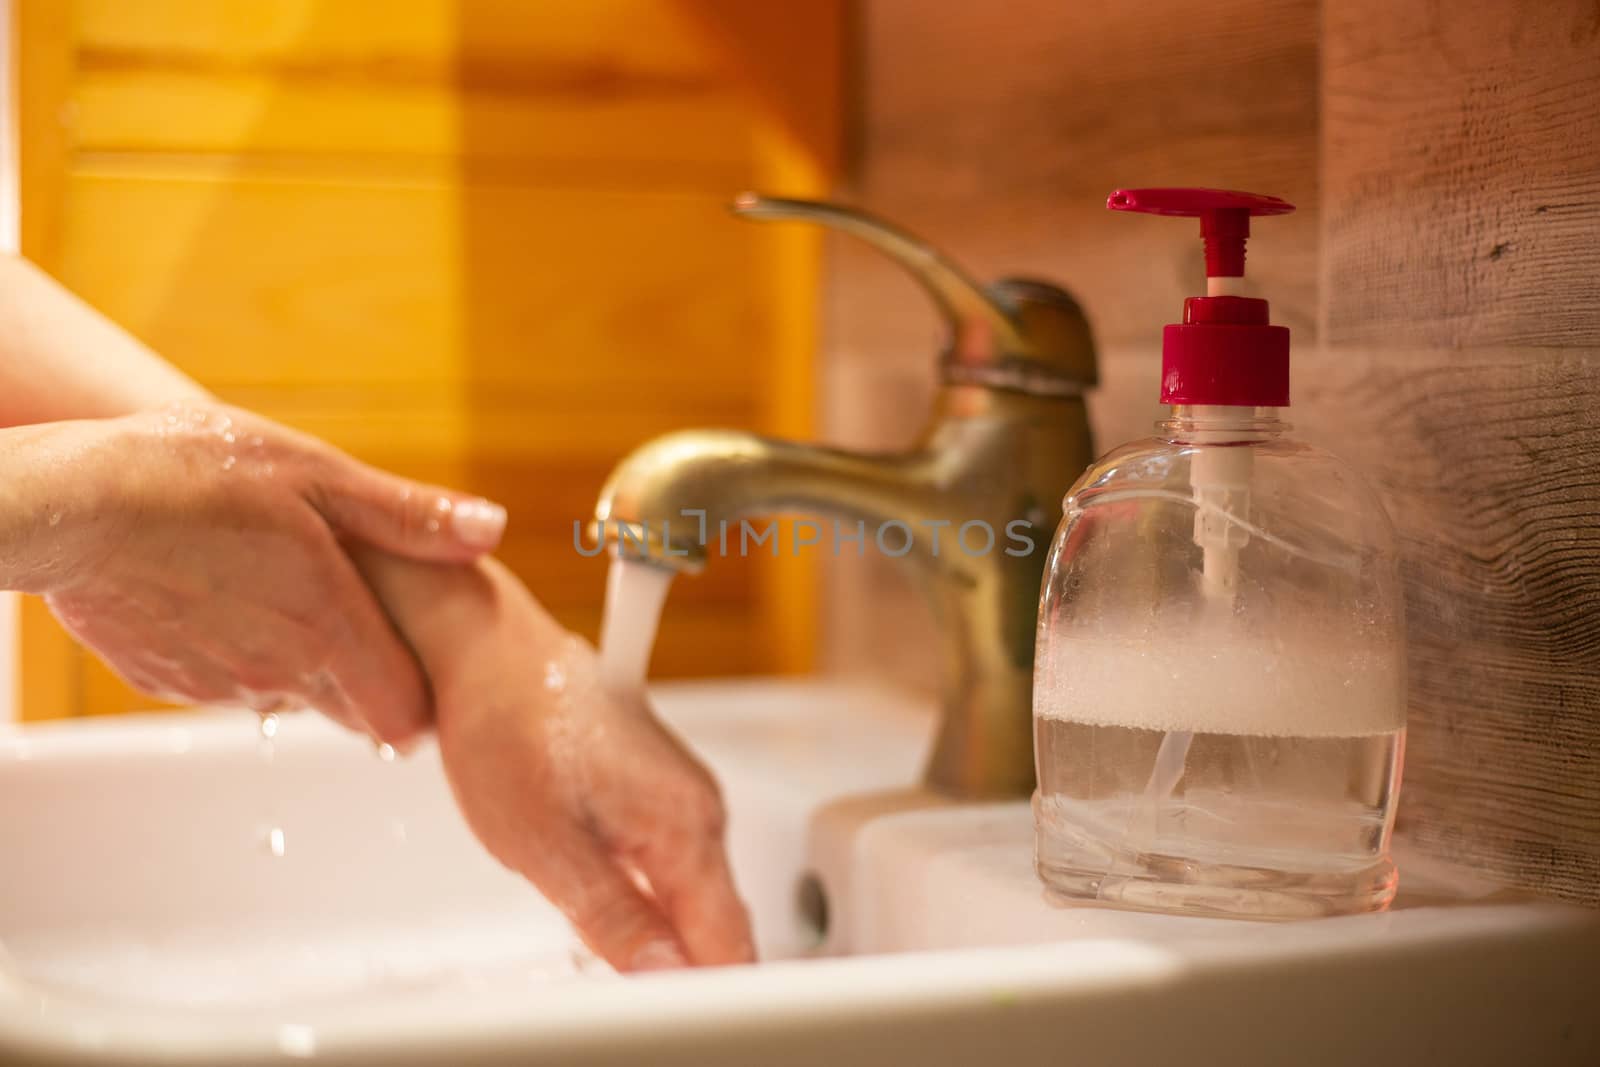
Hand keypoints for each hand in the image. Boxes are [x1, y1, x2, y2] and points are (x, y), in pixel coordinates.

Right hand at [10, 401, 506, 742]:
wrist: (72, 503)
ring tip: (285, 584)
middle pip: (350, 710)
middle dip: (367, 675)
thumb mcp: (320, 477)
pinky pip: (222, 678)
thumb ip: (409, 517)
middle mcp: (279, 673)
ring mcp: (217, 682)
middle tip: (361, 612)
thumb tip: (492, 529)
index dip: (421, 698)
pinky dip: (235, 648)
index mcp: (331, 629)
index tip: (423, 660)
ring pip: (285, 692)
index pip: (403, 716)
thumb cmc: (198, 476)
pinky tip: (222, 589)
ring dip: (298, 656)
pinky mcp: (164, 677)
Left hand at [352, 552, 755, 971]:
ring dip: (658, 935)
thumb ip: (616, 920)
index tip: (666, 1016)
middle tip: (622, 996)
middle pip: (716, 922)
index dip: (703, 991)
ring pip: (691, 896)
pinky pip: (668, 865)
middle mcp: (699, 806)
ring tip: (607, 958)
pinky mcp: (656, 788)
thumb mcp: (547, 846)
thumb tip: (665, 976)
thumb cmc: (508, 725)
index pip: (729, 941)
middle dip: (680, 970)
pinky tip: (600, 908)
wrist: (487, 653)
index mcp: (687, 822)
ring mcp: (681, 793)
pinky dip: (643, 898)